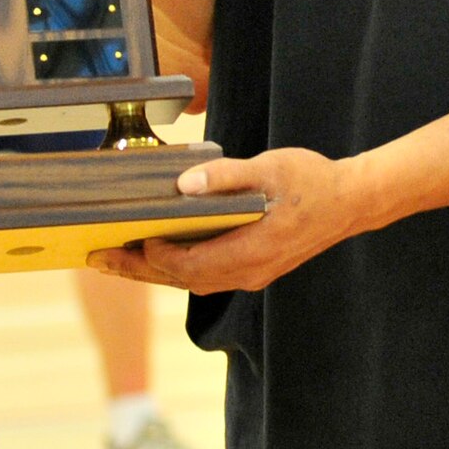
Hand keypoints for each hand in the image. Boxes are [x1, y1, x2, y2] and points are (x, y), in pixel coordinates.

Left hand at [89, 148, 374, 293]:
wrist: (352, 202)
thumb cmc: (313, 181)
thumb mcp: (270, 168)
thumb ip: (226, 176)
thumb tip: (183, 184)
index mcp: (251, 250)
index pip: (188, 264)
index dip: (153, 255)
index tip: (125, 239)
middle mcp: (248, 272)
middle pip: (181, 279)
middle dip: (137, 270)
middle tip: (96, 259)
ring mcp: (252, 274)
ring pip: (191, 281)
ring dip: (152, 272)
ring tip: (115, 261)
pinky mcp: (253, 268)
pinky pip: (205, 275)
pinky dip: (175, 268)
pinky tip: (156, 255)